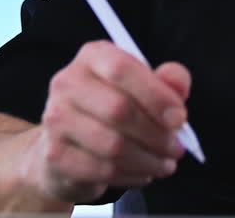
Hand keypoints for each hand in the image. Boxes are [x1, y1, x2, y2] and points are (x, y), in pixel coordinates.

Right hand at [23, 40, 189, 202]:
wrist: (68, 143)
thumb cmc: (113, 108)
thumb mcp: (144, 86)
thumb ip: (168, 81)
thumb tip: (178, 88)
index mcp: (93, 57)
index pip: (122, 69)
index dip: (156, 95)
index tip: (180, 118)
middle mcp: (67, 82)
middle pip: (118, 110)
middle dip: (156, 134)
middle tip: (176, 148)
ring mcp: (56, 119)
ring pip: (112, 146)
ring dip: (148, 160)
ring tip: (164, 164)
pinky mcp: (54, 154)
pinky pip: (102, 170)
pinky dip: (131, 176)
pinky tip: (142, 173)